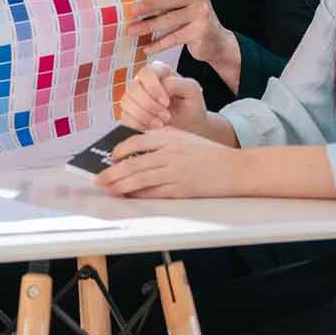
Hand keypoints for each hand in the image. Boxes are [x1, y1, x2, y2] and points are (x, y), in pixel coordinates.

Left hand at [96, 127, 241, 198]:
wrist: (235, 169)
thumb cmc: (210, 154)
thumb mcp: (185, 139)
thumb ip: (162, 142)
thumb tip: (135, 152)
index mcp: (170, 137)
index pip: (137, 141)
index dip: (120, 150)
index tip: (112, 156)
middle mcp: (170, 154)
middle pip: (134, 162)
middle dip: (113, 172)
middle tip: (100, 179)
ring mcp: (175, 172)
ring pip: (140, 179)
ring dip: (121, 185)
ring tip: (109, 189)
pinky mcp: (181, 190)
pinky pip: (154, 193)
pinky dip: (139, 195)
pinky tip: (130, 197)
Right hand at [118, 63, 209, 134]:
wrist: (189, 126)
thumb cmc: (191, 106)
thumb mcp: (192, 90)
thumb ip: (178, 83)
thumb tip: (161, 86)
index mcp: (159, 71)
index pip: (145, 72)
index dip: (153, 88)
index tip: (167, 103)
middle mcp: (143, 81)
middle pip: (133, 88)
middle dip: (149, 105)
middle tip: (166, 117)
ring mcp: (134, 97)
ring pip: (126, 102)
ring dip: (143, 116)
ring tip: (160, 124)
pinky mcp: (129, 112)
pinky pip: (124, 117)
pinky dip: (138, 125)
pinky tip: (152, 128)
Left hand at [127, 0, 237, 77]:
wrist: (216, 41)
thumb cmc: (193, 19)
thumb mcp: (185, 3)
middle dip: (149, 5)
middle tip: (132, 10)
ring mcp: (201, 14)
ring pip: (170, 20)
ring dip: (148, 27)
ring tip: (132, 30)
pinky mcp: (200, 31)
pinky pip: (174, 38)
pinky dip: (158, 44)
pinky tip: (146, 47)